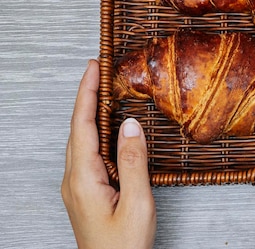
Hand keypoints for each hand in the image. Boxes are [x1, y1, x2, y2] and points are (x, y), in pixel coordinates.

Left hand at [61, 60, 155, 248]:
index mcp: (84, 178)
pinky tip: (105, 129)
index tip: (93, 67)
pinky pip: (85, 152)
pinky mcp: (85, 192)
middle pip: (77, 128)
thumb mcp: (138, 203)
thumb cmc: (124, 246)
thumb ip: (133, 162)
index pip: (82, 125)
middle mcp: (74, 180)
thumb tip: (130, 125)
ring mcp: (77, 187)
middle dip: (86, 95)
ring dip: (88, 112)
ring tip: (101, 91)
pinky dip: (93, 131)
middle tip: (98, 70)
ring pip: (80, 140)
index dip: (87, 92)